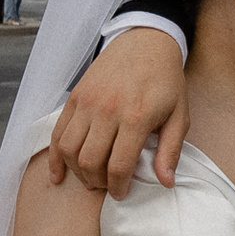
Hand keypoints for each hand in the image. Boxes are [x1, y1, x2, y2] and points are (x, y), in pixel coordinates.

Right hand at [48, 28, 190, 195]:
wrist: (146, 42)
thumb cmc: (165, 81)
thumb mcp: (179, 115)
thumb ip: (171, 150)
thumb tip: (165, 182)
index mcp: (136, 117)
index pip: (119, 166)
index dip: (118, 187)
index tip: (122, 193)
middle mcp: (107, 110)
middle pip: (90, 162)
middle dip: (97, 182)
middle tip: (107, 185)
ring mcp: (87, 103)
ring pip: (70, 150)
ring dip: (77, 171)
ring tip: (91, 177)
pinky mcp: (75, 97)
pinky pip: (57, 133)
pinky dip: (55, 158)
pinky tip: (58, 174)